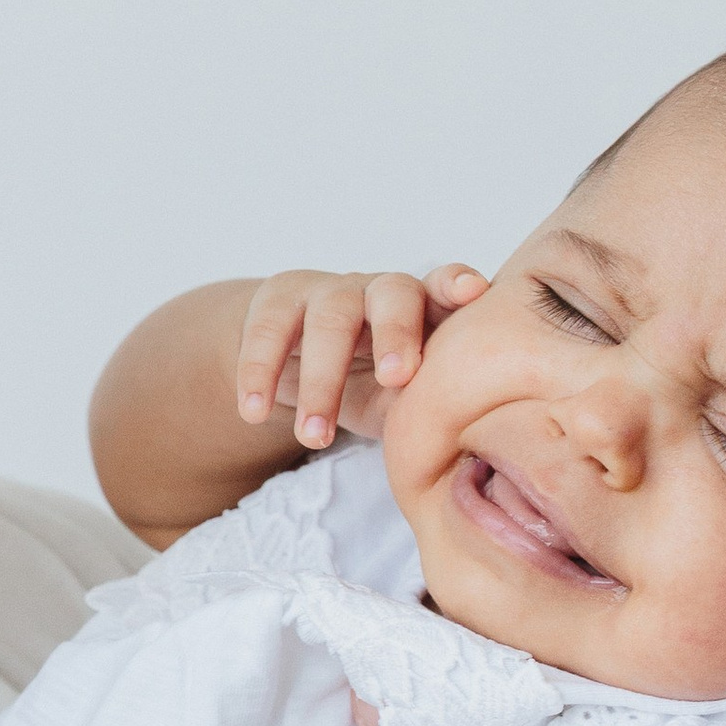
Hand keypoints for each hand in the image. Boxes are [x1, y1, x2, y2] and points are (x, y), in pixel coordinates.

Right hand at [235, 263, 486, 451]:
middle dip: (397, 333)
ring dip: (321, 382)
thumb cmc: (372, 385)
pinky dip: (258, 373)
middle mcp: (382, 290)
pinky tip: (254, 412)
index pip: (446, 290)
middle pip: (393, 295)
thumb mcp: (403, 400)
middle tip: (396, 378)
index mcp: (426, 310)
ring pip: (329, 321)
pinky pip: (268, 330)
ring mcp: (330, 291)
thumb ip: (427, 406)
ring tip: (314, 437)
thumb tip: (455, 439)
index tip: (472, 293)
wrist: (296, 365)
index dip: (457, 287)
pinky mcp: (279, 300)